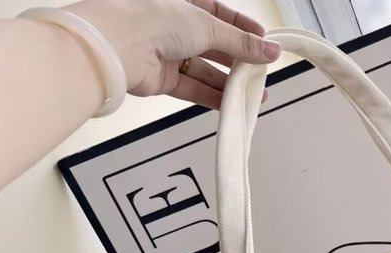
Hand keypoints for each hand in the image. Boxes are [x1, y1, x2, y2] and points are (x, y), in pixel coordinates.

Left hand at [66, 0, 280, 108]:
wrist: (118, 45)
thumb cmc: (156, 19)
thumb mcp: (209, 26)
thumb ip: (242, 43)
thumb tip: (272, 50)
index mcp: (184, 1)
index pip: (220, 14)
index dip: (243, 28)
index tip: (265, 43)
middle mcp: (175, 25)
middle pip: (214, 44)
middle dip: (239, 60)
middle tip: (261, 73)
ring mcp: (168, 52)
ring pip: (205, 69)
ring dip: (229, 83)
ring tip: (254, 94)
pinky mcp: (162, 79)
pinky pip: (193, 88)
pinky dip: (212, 97)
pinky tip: (232, 104)